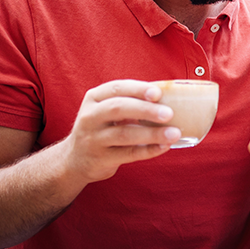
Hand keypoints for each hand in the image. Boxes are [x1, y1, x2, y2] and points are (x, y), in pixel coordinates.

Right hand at [61, 80, 180, 183]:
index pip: (116, 88)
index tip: (158, 93)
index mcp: (94, 98)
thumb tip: (169, 97)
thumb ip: (129, 102)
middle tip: (169, 113)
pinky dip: (148, 150)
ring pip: (124, 134)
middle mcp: (90, 116)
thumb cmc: (101, 129)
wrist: (75, 159)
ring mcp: (93, 139)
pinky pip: (128, 154)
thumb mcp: (105, 110)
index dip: (138, 89)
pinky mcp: (100, 159)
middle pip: (119, 108)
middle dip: (146, 109)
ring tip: (174, 133)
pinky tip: (164, 147)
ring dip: (152, 134)